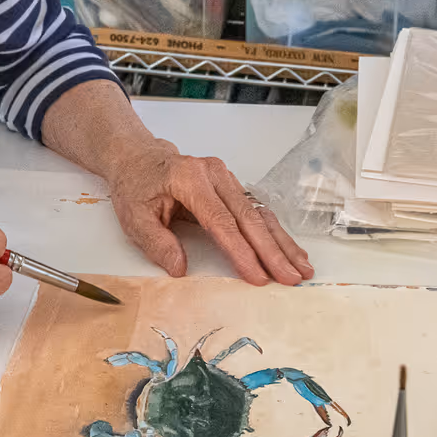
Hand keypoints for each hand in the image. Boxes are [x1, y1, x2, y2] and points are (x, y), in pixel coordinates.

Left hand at [106, 141, 313, 286]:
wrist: (138, 158)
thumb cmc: (136, 187)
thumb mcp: (135, 218)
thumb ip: (157, 243)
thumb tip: (180, 268)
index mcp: (189, 179)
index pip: (221, 221)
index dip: (241, 251)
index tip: (258, 276)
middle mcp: (214, 174)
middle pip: (248, 217)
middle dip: (272, 251)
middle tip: (291, 278)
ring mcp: (226, 177)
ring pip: (259, 214)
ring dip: (282, 244)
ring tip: (301, 269)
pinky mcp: (232, 185)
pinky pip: (257, 211)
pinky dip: (275, 234)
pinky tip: (291, 252)